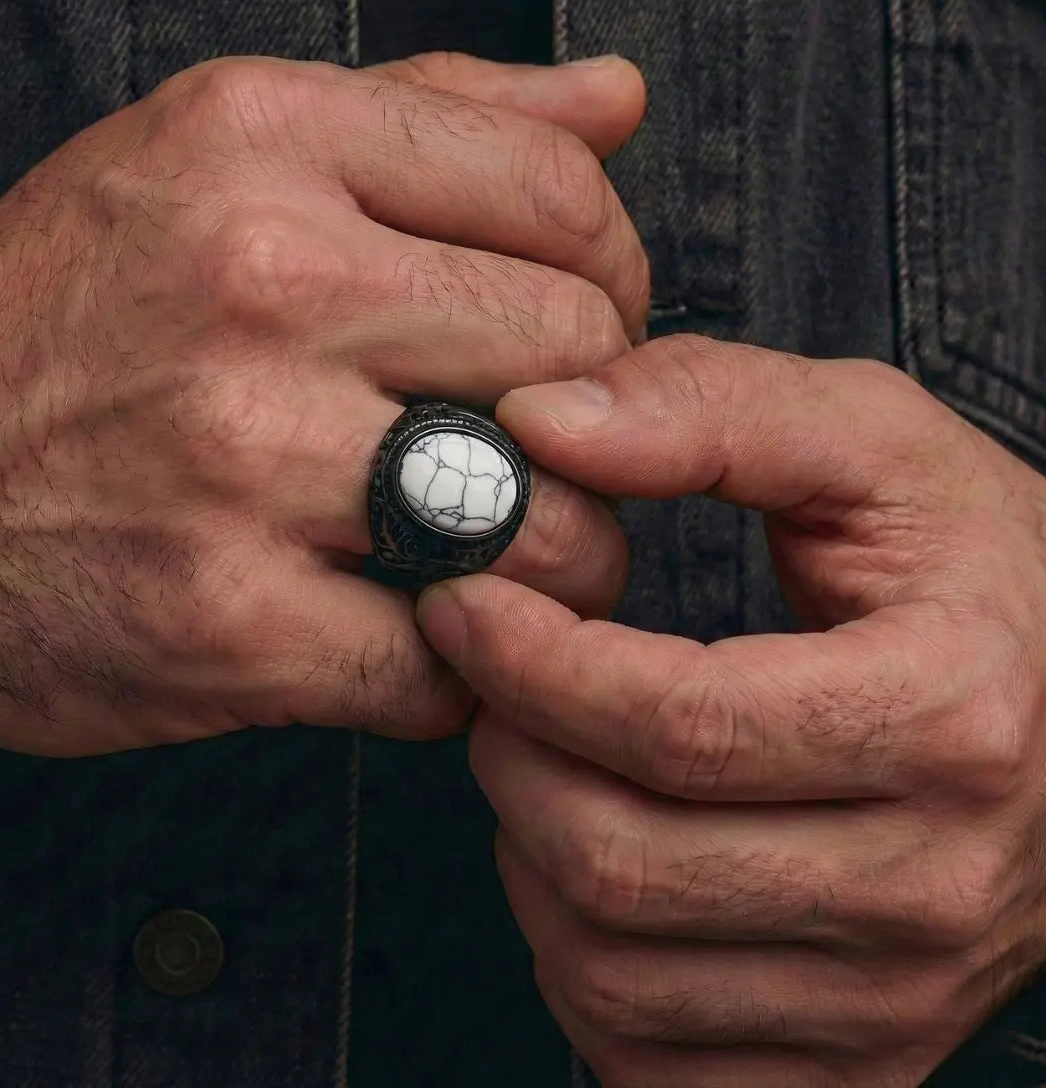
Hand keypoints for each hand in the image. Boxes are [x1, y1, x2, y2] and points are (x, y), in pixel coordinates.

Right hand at [0, 51, 649, 755]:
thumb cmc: (52, 323)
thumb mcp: (215, 155)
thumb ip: (432, 112)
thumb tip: (610, 97)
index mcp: (264, 143)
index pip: (556, 190)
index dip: (610, 273)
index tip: (581, 324)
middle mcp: (260, 282)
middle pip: (575, 353)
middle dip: (597, 422)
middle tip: (543, 451)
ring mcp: (243, 460)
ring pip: (543, 525)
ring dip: (557, 559)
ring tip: (497, 552)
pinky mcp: (226, 625)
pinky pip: (443, 665)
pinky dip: (455, 666)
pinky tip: (408, 629)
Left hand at [417, 335, 1045, 1086]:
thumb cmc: (969, 570)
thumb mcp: (868, 441)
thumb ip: (706, 408)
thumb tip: (539, 424)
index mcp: (948, 715)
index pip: (680, 722)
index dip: (532, 662)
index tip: (461, 604)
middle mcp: (936, 886)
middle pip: (626, 862)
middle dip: (512, 756)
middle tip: (495, 681)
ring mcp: (897, 997)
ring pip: (613, 972)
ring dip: (529, 853)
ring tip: (548, 758)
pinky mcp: (855, 1060)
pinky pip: (647, 1058)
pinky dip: (577, 961)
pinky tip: (596, 862)